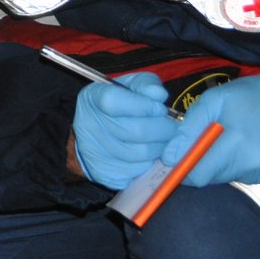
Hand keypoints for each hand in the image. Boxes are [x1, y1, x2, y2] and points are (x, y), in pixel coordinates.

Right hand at [72, 71, 180, 189]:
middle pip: (136, 131)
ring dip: (160, 147)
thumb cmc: (117, 107)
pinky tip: (149, 155)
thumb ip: (145, 84)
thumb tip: (159, 95)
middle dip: (163, 129)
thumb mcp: (129, 86)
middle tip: (170, 127)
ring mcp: (95, 153)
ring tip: (161, 140)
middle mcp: (89, 126)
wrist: (93, 135)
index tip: (159, 108)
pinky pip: (139, 171)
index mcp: (92, 98)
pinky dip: (150, 163)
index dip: (143, 106)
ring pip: (143, 153)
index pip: (114, 101)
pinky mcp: (105, 174)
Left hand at [159, 63, 259, 193]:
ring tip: (250, 141)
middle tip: (226, 140)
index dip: (187, 168)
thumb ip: (189, 128)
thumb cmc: (253, 96)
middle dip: (212, 163)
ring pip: (239, 179)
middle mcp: (258, 163)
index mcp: (236, 141)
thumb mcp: (215, 99)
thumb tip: (169, 157)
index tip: (187, 158)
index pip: (198, 175)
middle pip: (217, 179)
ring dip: (237, 165)